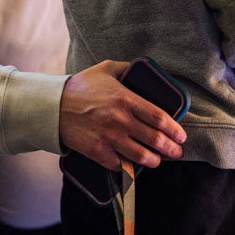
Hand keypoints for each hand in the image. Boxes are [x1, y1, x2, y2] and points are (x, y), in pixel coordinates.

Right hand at [59, 59, 185, 169]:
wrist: (52, 106)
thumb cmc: (80, 86)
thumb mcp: (106, 69)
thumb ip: (127, 68)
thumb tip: (142, 69)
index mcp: (126, 99)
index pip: (159, 117)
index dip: (174, 129)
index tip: (182, 135)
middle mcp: (120, 120)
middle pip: (154, 139)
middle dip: (170, 148)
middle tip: (177, 151)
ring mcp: (108, 137)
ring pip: (140, 155)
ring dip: (154, 160)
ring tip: (159, 160)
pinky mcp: (96, 151)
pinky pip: (118, 164)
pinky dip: (128, 167)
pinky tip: (134, 165)